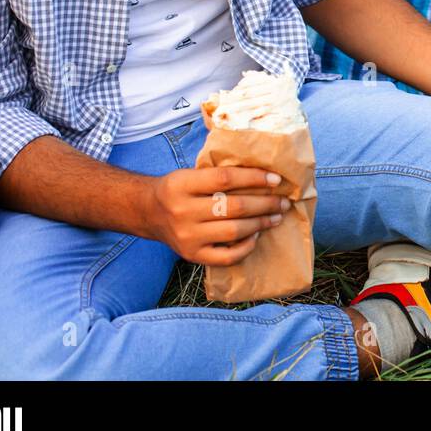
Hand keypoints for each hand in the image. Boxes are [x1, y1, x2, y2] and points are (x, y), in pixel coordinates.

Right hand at [145, 166, 291, 265]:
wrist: (148, 212)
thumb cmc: (178, 189)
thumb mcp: (190, 173)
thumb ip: (218, 174)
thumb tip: (263, 174)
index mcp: (182, 184)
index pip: (225, 178)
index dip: (254, 178)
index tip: (276, 179)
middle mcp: (182, 211)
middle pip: (234, 207)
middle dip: (265, 204)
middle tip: (283, 201)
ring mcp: (187, 236)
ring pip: (234, 231)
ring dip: (261, 223)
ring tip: (276, 217)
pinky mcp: (191, 255)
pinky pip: (226, 256)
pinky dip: (246, 247)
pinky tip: (256, 236)